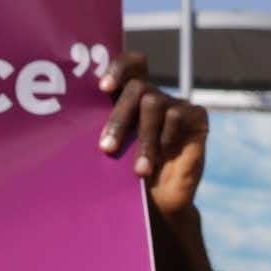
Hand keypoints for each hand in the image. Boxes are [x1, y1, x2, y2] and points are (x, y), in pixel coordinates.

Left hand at [97, 49, 206, 226]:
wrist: (159, 206)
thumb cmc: (128, 178)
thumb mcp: (113, 152)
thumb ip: (102, 129)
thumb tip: (73, 118)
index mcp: (131, 98)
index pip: (130, 64)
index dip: (118, 67)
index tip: (103, 88)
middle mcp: (154, 96)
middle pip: (137, 88)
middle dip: (118, 119)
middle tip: (106, 148)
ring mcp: (177, 105)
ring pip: (154, 104)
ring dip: (144, 139)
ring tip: (139, 170)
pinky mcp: (197, 118)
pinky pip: (178, 116)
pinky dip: (166, 136)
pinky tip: (162, 156)